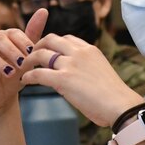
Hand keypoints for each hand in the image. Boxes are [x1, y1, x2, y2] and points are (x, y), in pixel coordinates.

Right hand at [0, 10, 46, 115]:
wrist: (1, 98)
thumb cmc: (14, 76)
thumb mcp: (26, 59)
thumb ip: (33, 35)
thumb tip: (43, 10)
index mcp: (3, 38)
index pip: (12, 33)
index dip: (22, 41)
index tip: (32, 52)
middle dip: (11, 50)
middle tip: (21, 63)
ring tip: (9, 73)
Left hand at [21, 33, 144, 126]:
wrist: (120, 105)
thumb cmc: (114, 96)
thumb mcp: (101, 72)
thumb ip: (87, 68)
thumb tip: (75, 77)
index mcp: (90, 50)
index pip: (67, 38)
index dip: (54, 43)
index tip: (47, 50)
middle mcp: (79, 53)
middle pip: (51, 39)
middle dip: (38, 45)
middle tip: (31, 55)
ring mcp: (70, 65)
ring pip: (41, 54)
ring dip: (29, 60)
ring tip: (24, 67)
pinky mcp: (63, 80)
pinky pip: (38, 74)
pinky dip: (29, 76)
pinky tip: (25, 80)